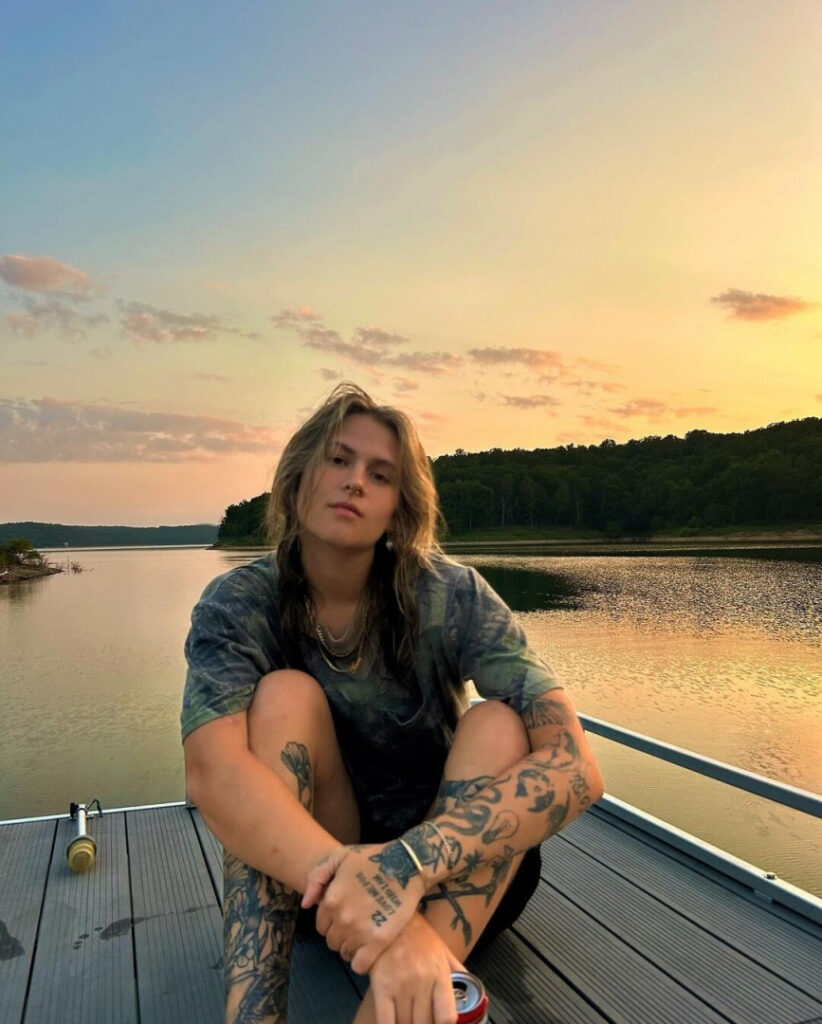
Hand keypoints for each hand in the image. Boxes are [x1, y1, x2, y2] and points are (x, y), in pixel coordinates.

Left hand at [305, 841, 425, 973]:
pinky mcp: (378, 941)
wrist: (405, 865)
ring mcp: (360, 931)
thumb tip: (305, 904)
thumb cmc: (372, 858)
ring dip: (352, 946)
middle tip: (356, 924)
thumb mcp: (340, 856)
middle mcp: (342, 918)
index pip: (321, 925)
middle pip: (332, 941)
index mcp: (331, 900)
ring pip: (345, 952)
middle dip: (341, 934)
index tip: (344, 915)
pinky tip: (368, 950)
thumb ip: (317, 877)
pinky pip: (360, 965)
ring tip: (364, 934)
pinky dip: (361, 962)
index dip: (332, 921)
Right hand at [367, 915, 464, 1023]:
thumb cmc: (419, 935)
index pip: (446, 1017)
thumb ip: (458, 974)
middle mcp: (422, 981)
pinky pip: (385, 1021)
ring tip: (408, 1019)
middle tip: (420, 1020)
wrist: (390, 915)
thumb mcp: (444, 951)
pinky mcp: (380, 987)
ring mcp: (400, 985)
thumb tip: (477, 993)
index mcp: (440, 974)